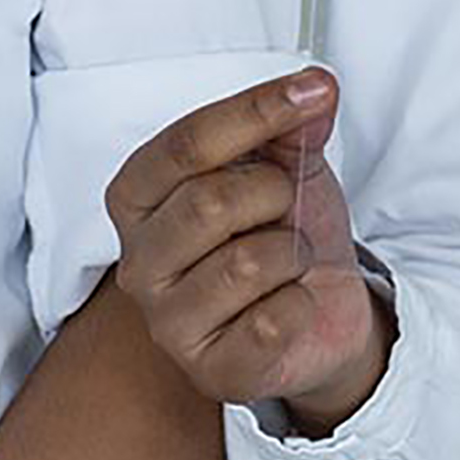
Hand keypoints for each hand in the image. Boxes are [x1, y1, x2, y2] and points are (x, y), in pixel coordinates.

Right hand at [105, 69, 388, 432]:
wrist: (321, 308)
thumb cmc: (281, 232)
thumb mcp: (286, 164)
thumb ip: (291, 125)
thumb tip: (316, 88)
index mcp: (139, 198)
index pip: (185, 144)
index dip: (255, 111)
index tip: (314, 91)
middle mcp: (138, 261)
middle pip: (208, 202)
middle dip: (274, 194)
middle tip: (285, 207)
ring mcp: (168, 322)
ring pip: (246, 263)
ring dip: (292, 252)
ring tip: (287, 260)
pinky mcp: (210, 371)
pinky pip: (272, 321)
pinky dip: (302, 303)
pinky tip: (291, 304)